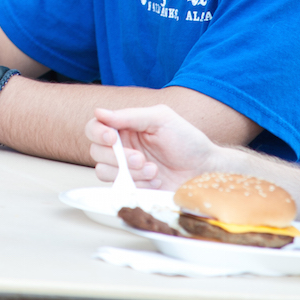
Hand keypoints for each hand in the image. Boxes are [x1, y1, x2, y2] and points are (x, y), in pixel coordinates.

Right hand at [87, 105, 222, 190]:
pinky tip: (155, 180)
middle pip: (96, 151)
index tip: (111, 138)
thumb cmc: (187, 140)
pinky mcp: (132, 186)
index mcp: (126, 126)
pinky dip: (137, 184)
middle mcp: (122, 146)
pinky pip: (119, 187)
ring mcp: (125, 168)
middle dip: (118, 157)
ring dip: (129, 172)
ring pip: (104, 171)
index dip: (98, 133)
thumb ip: (129, 115)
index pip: (95, 127)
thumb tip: (99, 112)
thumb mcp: (161, 119)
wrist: (204, 170)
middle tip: (141, 159)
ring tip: (153, 170)